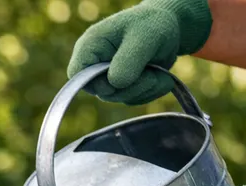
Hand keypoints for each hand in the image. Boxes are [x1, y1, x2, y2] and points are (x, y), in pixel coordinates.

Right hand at [67, 0, 212, 103]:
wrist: (169, 29)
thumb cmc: (152, 25)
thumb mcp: (145, 37)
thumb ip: (128, 60)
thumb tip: (115, 84)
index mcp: (90, 46)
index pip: (77, 75)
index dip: (97, 83)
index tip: (120, 79)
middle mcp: (95, 64)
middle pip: (103, 91)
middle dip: (132, 86)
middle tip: (152, 72)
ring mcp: (107, 77)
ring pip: (120, 97)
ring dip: (145, 88)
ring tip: (159, 71)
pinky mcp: (122, 87)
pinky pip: (133, 100)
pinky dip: (150, 92)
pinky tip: (160, 77)